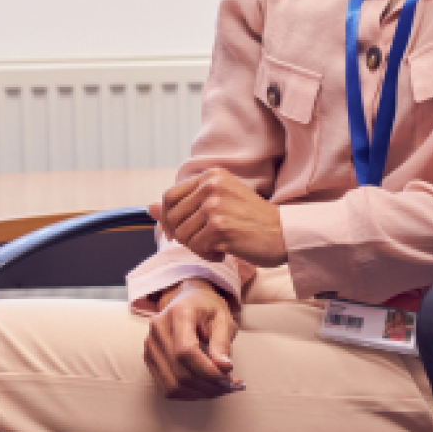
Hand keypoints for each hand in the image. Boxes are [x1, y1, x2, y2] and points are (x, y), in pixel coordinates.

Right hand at [143, 279, 244, 399]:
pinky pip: (167, 387)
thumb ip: (222, 343)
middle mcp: (158, 329)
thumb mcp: (223, 319)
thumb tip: (224, 368)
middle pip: (180, 371)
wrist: (189, 300)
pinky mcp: (150, 358)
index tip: (229, 377)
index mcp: (178, 313)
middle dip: (209, 385)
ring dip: (200, 393)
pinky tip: (205, 388)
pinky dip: (189, 394)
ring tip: (221, 388)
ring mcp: (150, 345)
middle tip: (232, 386)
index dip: (207, 370)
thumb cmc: (208, 308)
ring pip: (173, 384)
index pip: (186, 351)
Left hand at [150, 168, 286, 267]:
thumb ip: (185, 204)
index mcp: (211, 175)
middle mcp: (211, 186)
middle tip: (203, 242)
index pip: (170, 196)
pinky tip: (223, 253)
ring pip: (183, 235)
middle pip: (173, 218)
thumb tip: (148, 209)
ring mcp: (215, 205)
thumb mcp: (219, 203)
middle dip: (183, 236)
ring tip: (217, 246)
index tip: (177, 232)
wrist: (284, 234)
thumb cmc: (252, 221)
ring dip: (197, 247)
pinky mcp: (220, 226)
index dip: (168, 219)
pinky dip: (207, 255)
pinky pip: (196, 247)